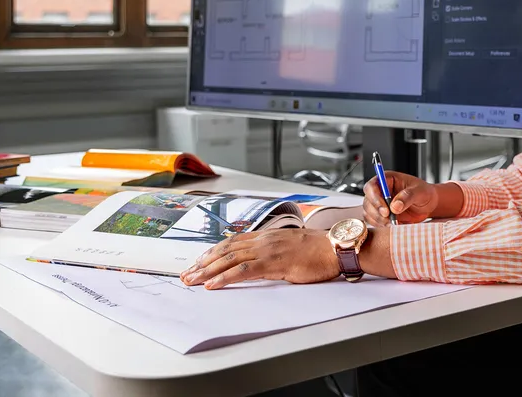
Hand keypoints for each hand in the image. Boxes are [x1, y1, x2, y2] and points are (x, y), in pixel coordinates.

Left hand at [180, 229, 338, 288]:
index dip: (212, 252)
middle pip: (225, 250)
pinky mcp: (274, 263)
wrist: (336, 248)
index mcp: (267, 236)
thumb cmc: (318, 251)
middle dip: (203, 263)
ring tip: (192, 280)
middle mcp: (263, 240)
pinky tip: (213, 285)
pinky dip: (225, 278)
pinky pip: (243, 271)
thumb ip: (273, 252)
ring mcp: (267, 250)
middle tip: (186, 274)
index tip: (198, 262)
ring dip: (207, 271)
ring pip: (229, 259)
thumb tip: (261, 263)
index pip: (232, 242)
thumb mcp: (290, 248)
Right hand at [363, 171, 440, 226]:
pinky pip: (374, 221)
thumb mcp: (420, 191)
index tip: (386, 210)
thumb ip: (408, 196)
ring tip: (394, 224)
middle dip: (377, 213)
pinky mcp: (381, 215)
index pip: (372, 186)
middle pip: (368, 201)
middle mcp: (380, 191)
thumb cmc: (424, 193)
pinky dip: (381, 226)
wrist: (428, 205)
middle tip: (390, 220)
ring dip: (379, 221)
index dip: (375, 198)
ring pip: (368, 213)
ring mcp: (379, 203)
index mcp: (387, 179)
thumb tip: (394, 206)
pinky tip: (394, 225)